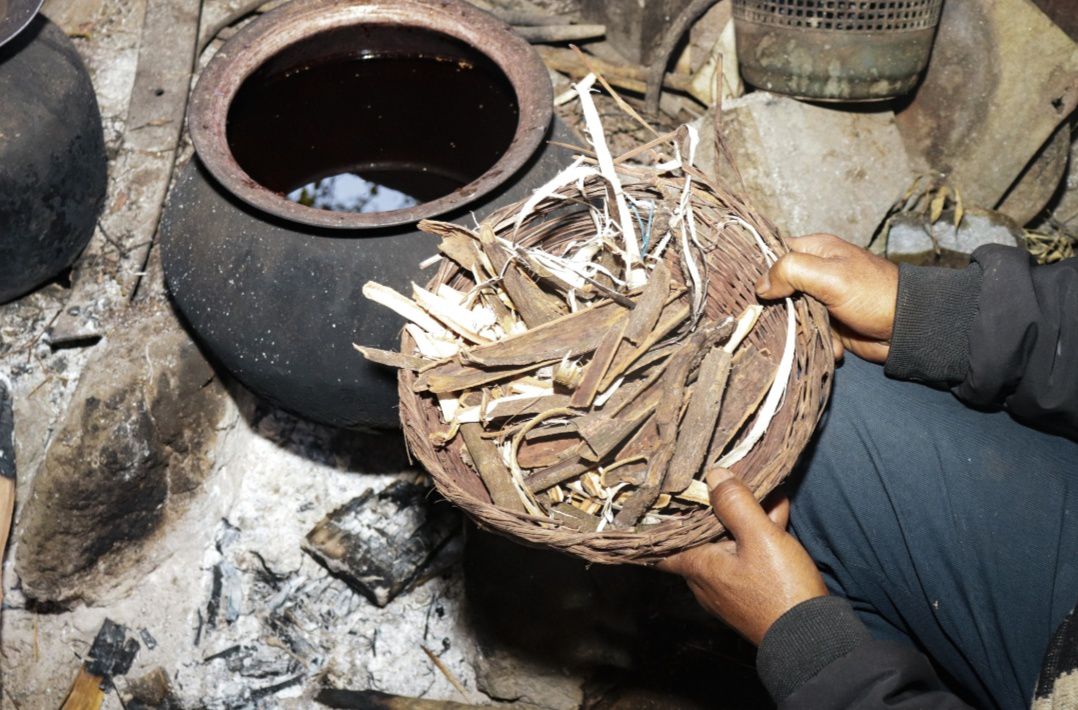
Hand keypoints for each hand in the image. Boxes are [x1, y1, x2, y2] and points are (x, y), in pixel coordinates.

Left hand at [658, 468, 827, 645]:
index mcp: (697, 565)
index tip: (658, 501)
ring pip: (727, 545)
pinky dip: (757, 539)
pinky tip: (777, 515)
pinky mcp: (748, 595)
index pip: (660, 545)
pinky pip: (745, 559)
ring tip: (766, 494)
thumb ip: (736, 503)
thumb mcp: (761, 537)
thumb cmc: (781, 590)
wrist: (812, 640)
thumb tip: (714, 474)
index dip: (658, 522)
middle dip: (716, 510)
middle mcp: (705, 581)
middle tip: (730, 484)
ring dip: (744, 521)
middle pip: (700, 536)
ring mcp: (726, 590)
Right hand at [756, 234, 897, 362]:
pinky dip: (817, 340)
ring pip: (790, 313)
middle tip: (780, 318)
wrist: (907, 328)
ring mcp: (820, 298)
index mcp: (815, 250)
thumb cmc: (872, 294)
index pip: (774, 251)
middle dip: (777, 306)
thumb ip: (791, 271)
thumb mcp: (830, 275)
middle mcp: (815, 271)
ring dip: (799, 329)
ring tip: (813, 334)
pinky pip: (808, 330)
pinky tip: (833, 344)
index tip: (749, 288)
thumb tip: (760, 286)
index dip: (759, 267)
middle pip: (778, 287)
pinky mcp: (827, 321)